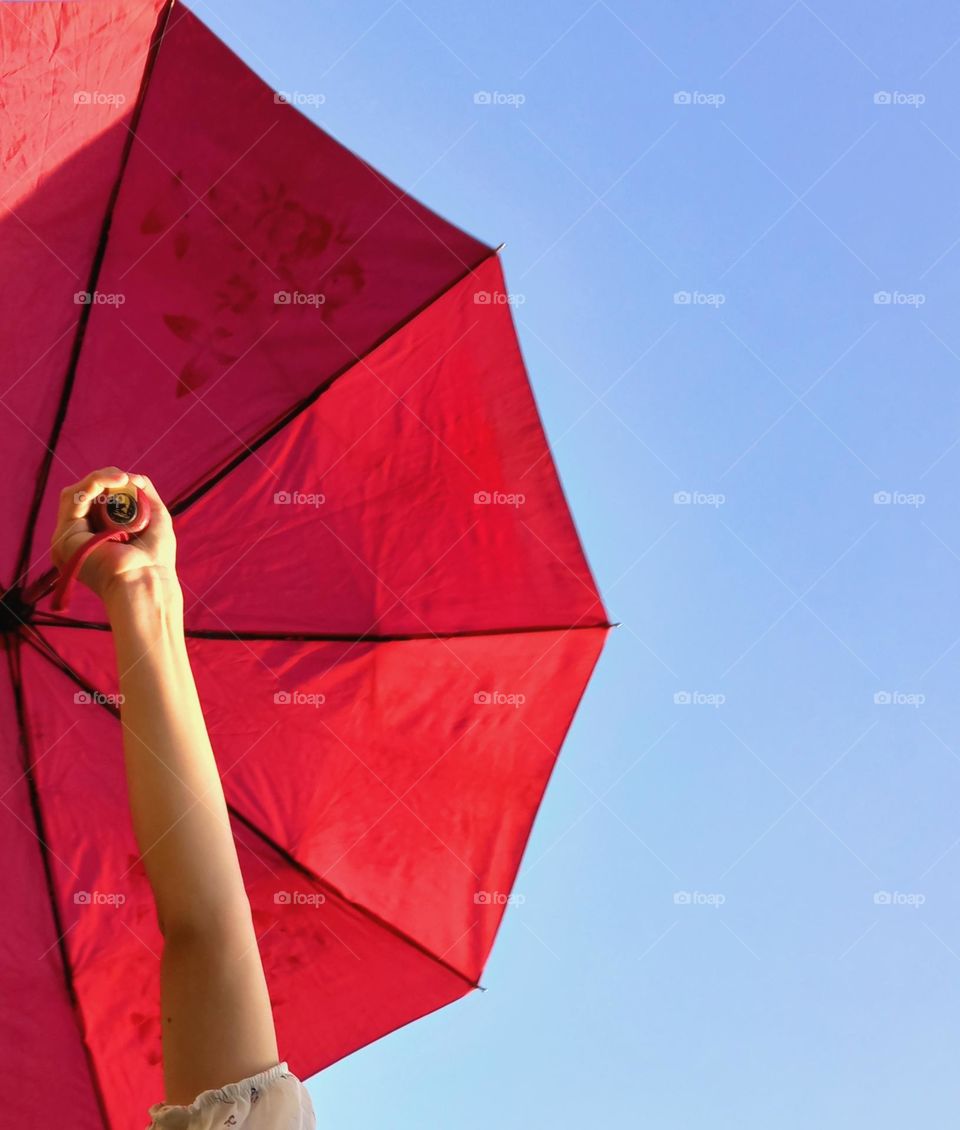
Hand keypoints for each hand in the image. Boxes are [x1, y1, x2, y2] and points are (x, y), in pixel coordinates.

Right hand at [51, 467, 176, 602]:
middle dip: (104, 479)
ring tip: (121, 479)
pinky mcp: (64, 537)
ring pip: (76, 493)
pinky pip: (74, 499)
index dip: (110, 484)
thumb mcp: (155, 517)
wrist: (146, 578)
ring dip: (99, 479)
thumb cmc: (155, 556)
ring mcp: (70, 538)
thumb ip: (143, 493)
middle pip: (83, 495)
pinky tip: (112, 481)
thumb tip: (132, 476)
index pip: (95, 500)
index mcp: (99, 535)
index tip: (132, 481)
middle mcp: (81, 537)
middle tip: (125, 478)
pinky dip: (93, 485)